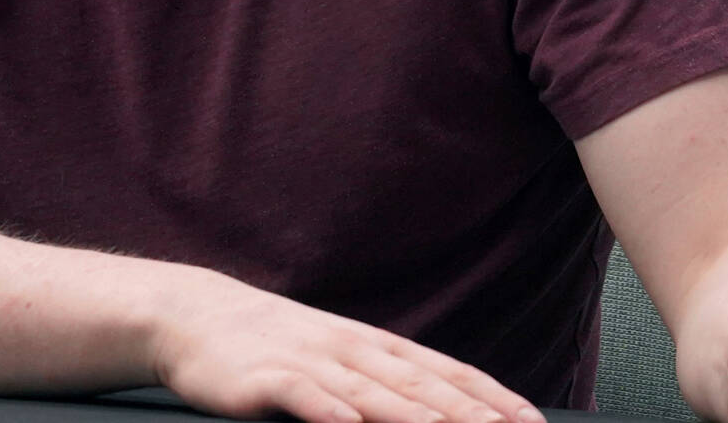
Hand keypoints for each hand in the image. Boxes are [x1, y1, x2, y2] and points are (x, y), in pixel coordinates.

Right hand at [149, 266, 545, 422]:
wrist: (197, 315)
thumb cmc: (274, 345)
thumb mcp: (337, 357)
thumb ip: (383, 384)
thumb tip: (436, 410)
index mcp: (373, 346)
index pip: (444, 372)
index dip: (489, 397)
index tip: (530, 421)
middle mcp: (350, 350)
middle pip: (419, 386)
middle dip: (468, 413)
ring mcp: (309, 362)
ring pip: (370, 392)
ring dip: (412, 415)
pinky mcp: (265, 378)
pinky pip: (302, 396)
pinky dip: (328, 409)